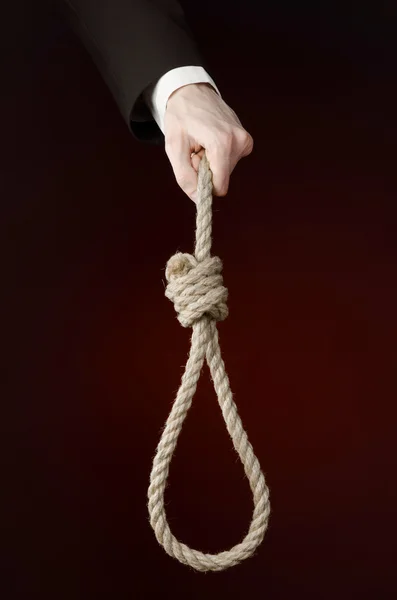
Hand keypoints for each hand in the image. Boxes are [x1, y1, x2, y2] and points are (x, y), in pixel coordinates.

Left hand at [164, 83, 252, 201]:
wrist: (190, 92)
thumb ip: (185, 178)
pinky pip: (230, 161)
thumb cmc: (181, 118)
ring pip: (226, 170)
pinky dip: (218, 156)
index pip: (219, 186)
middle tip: (196, 149)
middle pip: (222, 178)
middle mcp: (239, 141)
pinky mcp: (246, 140)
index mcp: (222, 143)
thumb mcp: (174, 148)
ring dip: (211, 162)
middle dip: (206, 170)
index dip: (204, 184)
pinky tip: (210, 140)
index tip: (194, 164)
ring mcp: (245, 139)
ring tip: (202, 143)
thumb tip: (198, 198)